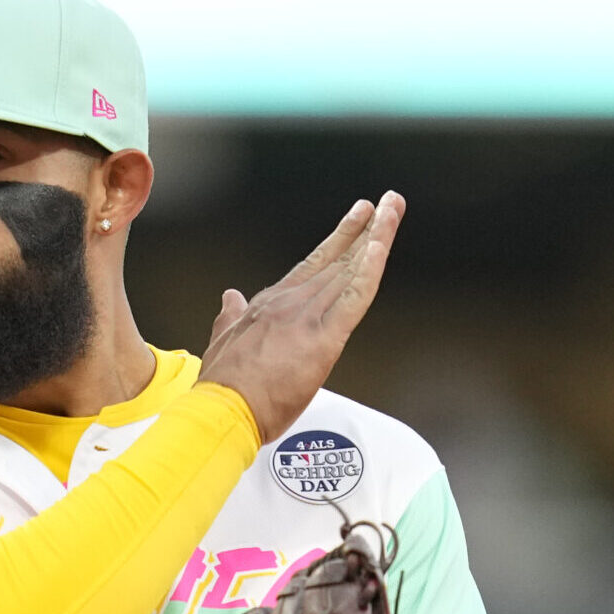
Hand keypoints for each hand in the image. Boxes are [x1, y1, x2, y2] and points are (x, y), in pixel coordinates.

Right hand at [196, 192, 405, 445]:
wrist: (222, 409)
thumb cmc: (222, 388)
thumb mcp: (221, 343)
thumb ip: (229, 317)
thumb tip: (229, 298)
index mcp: (270, 306)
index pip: (311, 266)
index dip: (336, 243)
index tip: (354, 225)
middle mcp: (290, 303)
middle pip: (336, 260)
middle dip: (363, 230)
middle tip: (384, 204)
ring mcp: (307, 317)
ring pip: (351, 270)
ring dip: (375, 236)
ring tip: (392, 209)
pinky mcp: (324, 339)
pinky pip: (355, 297)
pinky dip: (371, 269)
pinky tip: (381, 244)